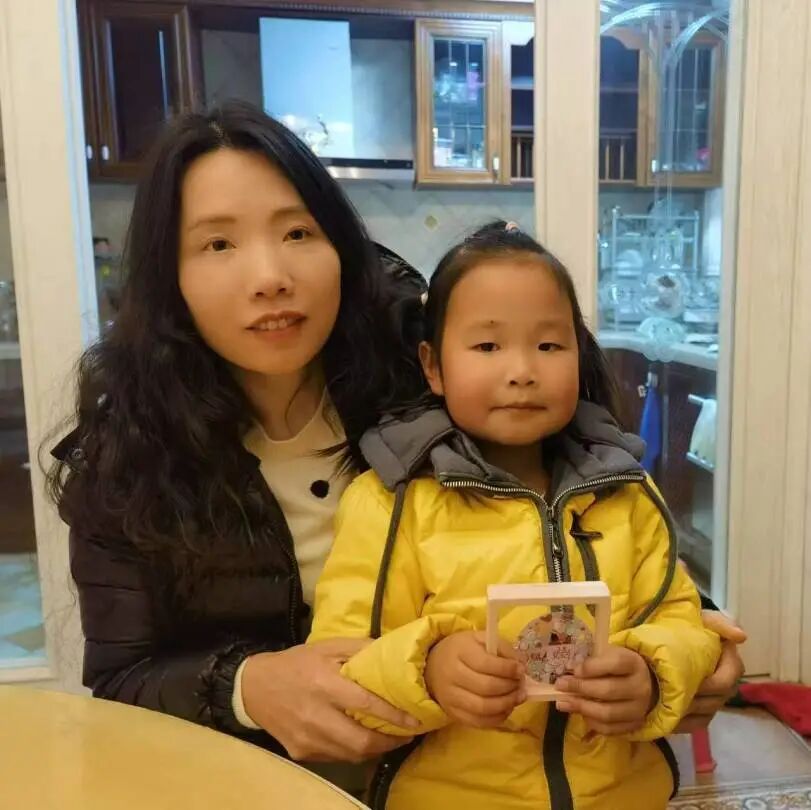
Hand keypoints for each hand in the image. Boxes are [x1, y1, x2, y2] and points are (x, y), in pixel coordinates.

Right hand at [242, 639, 418, 762]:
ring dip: (375, 749)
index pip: (366, 704)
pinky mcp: (301, 753)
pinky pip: (336, 757)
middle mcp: (316, 715)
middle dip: (390, 742)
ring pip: (351, 755)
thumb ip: (359, 648)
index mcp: (324, 684)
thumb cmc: (297, 663)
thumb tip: (392, 652)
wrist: (254, 687)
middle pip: (360, 741)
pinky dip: (353, 751)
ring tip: (390, 738)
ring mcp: (307, 739)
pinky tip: (362, 740)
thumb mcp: (327, 646)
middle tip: (407, 735)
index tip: (415, 721)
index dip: (394, 716)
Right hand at [424, 631, 524, 727]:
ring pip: (483, 708)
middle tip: (520, 685)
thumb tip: (520, 667)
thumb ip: (502, 648)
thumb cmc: (463, 650)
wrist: (434, 665)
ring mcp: (450, 697)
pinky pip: (478, 722)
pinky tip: (506, 708)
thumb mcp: (480, 639)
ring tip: (517, 697)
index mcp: (459, 651)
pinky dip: (497, 718)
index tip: (521, 670)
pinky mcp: (452, 713)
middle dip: (510, 688)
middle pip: (486, 687)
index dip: (507, 669)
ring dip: (506, 705)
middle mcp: (452, 675)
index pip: (486, 664)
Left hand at [555, 646, 655, 735]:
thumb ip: (592, 662)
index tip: (573, 670)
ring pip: (608, 713)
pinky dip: (592, 723)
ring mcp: (639, 709)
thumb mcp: (609, 655)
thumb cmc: (619, 667)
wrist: (646, 684)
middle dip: (580, 688)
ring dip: (582, 708)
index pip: (614, 664)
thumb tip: (568, 672)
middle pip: (608, 690)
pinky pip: (610, 729)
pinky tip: (580, 714)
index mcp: (633, 664)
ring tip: (563, 703)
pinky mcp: (635, 725)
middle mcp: (640, 687)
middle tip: (560, 686)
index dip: (591, 667)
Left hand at [673, 610, 746, 733]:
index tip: (692, 679)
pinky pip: (695, 723)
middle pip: (717, 700)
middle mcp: (725, 686)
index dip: (712, 682)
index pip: (728, 679)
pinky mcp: (700, 712)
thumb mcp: (704, 619)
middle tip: (673, 694)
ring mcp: (713, 700)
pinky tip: (666, 717)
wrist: (674, 634)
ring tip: (667, 704)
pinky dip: (682, 722)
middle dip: (697, 698)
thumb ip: (721, 622)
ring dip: (688, 711)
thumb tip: (741, 636)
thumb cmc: (692, 626)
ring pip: (706, 714)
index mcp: (729, 665)